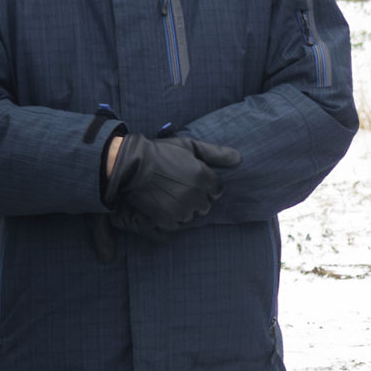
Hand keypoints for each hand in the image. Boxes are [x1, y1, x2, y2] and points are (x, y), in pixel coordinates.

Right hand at [106, 133, 240, 236]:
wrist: (131, 166)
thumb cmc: (161, 153)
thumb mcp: (189, 146)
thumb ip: (216, 154)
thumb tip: (239, 159)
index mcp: (203, 177)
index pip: (217, 190)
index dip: (207, 185)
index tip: (193, 180)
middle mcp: (195, 196)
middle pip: (206, 205)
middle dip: (197, 197)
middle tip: (180, 186)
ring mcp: (181, 210)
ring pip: (191, 215)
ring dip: (184, 208)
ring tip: (169, 194)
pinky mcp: (167, 220)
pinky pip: (177, 224)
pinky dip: (171, 217)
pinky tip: (162, 204)